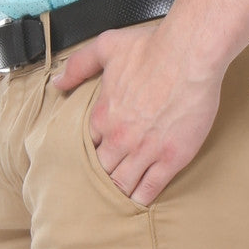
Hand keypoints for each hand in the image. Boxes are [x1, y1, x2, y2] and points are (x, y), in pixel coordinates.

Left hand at [51, 24, 222, 205]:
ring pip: (122, 185)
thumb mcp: (107, 46)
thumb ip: (79, 64)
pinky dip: (141, 198)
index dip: (89, 154)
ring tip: (117, 200)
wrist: (189, 53)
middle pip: (101, 171)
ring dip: (119, 193)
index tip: (94, 158)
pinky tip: (139, 201)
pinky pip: (150, 189)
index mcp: (103, 114)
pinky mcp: (171, 158)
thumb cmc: (152, 47)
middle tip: (101, 187)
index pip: (86, 147)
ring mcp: (145, 150)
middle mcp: (120, 137)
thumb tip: (58, 81)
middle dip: (100, 179)